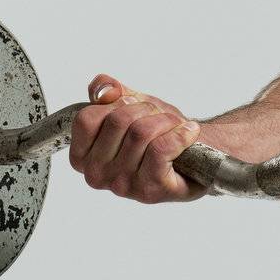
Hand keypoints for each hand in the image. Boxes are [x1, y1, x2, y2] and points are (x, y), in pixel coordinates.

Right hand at [69, 73, 209, 202]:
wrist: (196, 155)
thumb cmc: (157, 132)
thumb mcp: (129, 104)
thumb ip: (107, 91)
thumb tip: (103, 90)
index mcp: (83, 157)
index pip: (86, 119)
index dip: (115, 104)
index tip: (133, 105)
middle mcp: (97, 174)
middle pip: (117, 121)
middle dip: (146, 109)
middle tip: (160, 116)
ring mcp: (121, 185)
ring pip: (141, 132)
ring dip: (166, 121)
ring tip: (176, 125)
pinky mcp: (149, 190)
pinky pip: (161, 148)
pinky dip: (181, 134)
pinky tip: (189, 133)